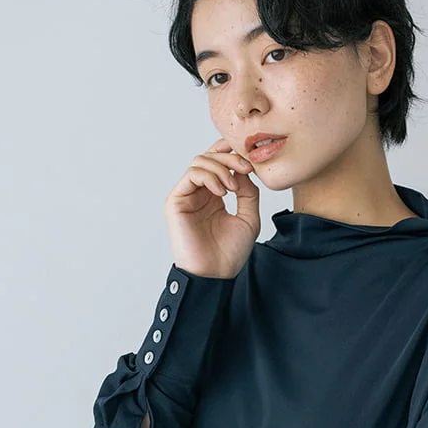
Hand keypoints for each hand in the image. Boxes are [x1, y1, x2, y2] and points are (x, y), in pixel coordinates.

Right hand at [163, 138, 260, 278]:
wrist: (215, 274)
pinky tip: (222, 193)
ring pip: (200, 161)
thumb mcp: (249, 217)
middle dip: (230, 157)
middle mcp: (199, 192)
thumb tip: (243, 170)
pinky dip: (209, 177)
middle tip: (245, 168)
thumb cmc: (230, 252)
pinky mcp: (176, 201)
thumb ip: (248, 192)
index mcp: (214, 195)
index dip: (232, 153)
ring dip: (221, 168)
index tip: (251, 162)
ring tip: (233, 187)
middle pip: (209, 156)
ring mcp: (187, 195)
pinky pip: (191, 175)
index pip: (219, 162)